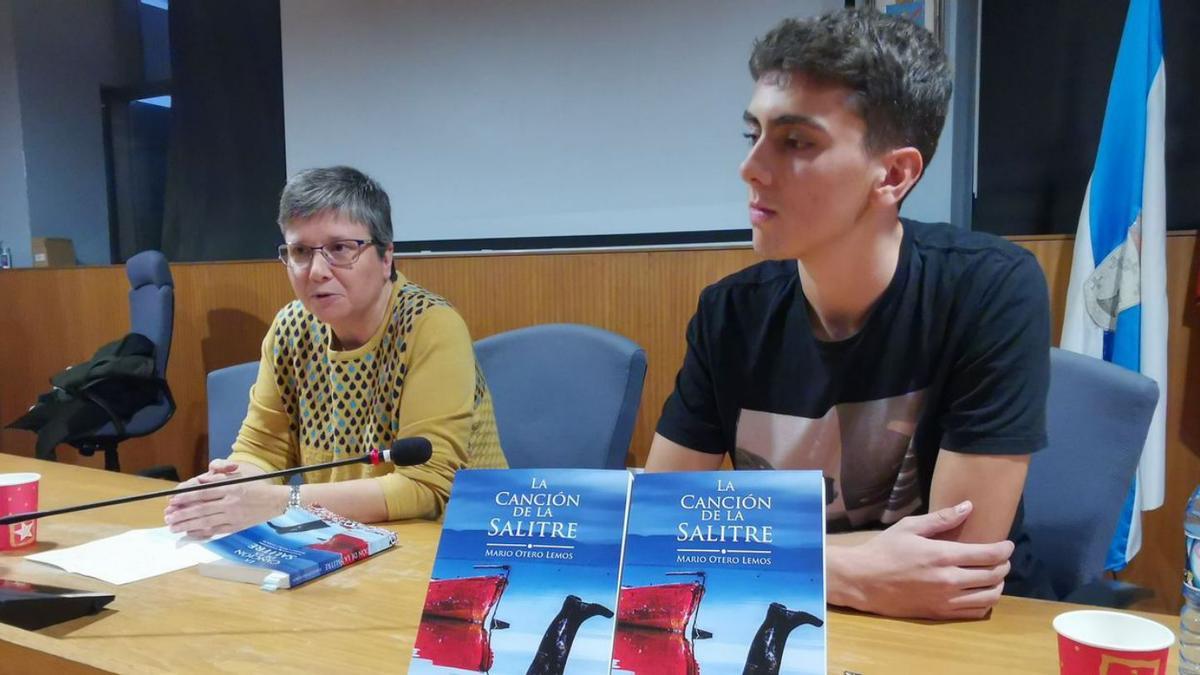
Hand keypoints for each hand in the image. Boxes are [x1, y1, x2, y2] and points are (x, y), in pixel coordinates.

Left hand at [164, 460, 286, 537]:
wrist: (278, 500)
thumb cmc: (259, 485)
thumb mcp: (241, 476)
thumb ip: (221, 479)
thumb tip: (202, 482)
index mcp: (231, 488)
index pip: (203, 493)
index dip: (186, 497)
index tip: (172, 501)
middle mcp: (230, 503)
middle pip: (201, 509)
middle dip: (182, 514)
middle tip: (168, 519)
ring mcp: (234, 516)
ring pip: (206, 521)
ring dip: (188, 525)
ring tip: (174, 528)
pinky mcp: (237, 526)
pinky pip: (217, 530)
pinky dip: (203, 533)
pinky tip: (192, 534)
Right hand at [829, 500, 1012, 619]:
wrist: (863, 581)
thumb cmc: (885, 550)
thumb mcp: (909, 527)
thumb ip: (941, 518)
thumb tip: (968, 506)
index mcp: (942, 555)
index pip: (988, 554)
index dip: (1004, 549)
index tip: (1007, 544)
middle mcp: (949, 580)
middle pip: (993, 575)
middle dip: (1004, 565)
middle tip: (1001, 558)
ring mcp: (945, 600)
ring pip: (989, 596)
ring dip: (998, 585)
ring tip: (993, 575)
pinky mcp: (940, 613)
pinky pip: (975, 612)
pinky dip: (985, 602)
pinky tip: (980, 592)